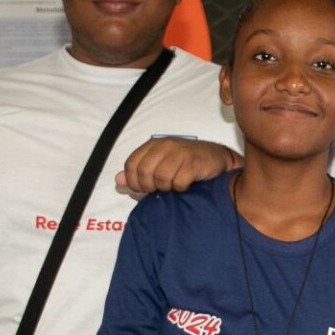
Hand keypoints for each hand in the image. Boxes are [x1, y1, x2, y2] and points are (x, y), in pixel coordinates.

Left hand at [116, 136, 235, 195]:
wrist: (216, 158)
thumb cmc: (186, 163)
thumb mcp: (160, 164)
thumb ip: (138, 172)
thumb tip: (117, 180)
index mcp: (153, 145)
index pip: (131, 164)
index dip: (133, 181)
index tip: (143, 189)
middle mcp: (165, 145)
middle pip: (144, 172)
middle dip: (149, 187)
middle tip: (160, 189)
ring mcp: (180, 153)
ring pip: (161, 178)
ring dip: (166, 188)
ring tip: (174, 185)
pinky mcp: (193, 163)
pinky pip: (178, 182)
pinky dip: (181, 188)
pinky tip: (186, 185)